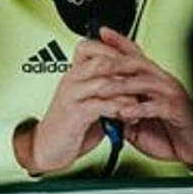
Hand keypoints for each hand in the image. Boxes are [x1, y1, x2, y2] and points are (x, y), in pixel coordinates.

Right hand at [15, 33, 139, 174]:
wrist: (47, 147)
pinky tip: (128, 116)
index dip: (115, 50)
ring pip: (104, 81)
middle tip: (145, 81)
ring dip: (128, 92)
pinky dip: (119, 109)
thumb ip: (108, 90)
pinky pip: (101, 104)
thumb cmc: (71, 125)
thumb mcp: (91, 101)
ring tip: (140, 102)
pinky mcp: (74, 114)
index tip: (135, 61)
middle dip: (128, 70)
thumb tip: (134, 82)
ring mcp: (72, 95)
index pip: (91, 47)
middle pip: (102, 60)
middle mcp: (71, 80)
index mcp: (74, 74)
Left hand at [97, 28, 192, 167]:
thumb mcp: (136, 119)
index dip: (119, 42)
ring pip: (145, 82)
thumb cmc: (169, 133)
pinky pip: (158, 106)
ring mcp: (172, 95)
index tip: (101, 33)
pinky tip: (124, 112)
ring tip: (102, 91)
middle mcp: (163, 82)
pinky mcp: (179, 111)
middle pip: (137, 63)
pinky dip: (140, 109)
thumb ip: (119, 108)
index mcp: (152, 80)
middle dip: (114, 63)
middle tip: (93, 66)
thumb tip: (98, 103)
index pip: (135, 55)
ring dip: (122, 86)